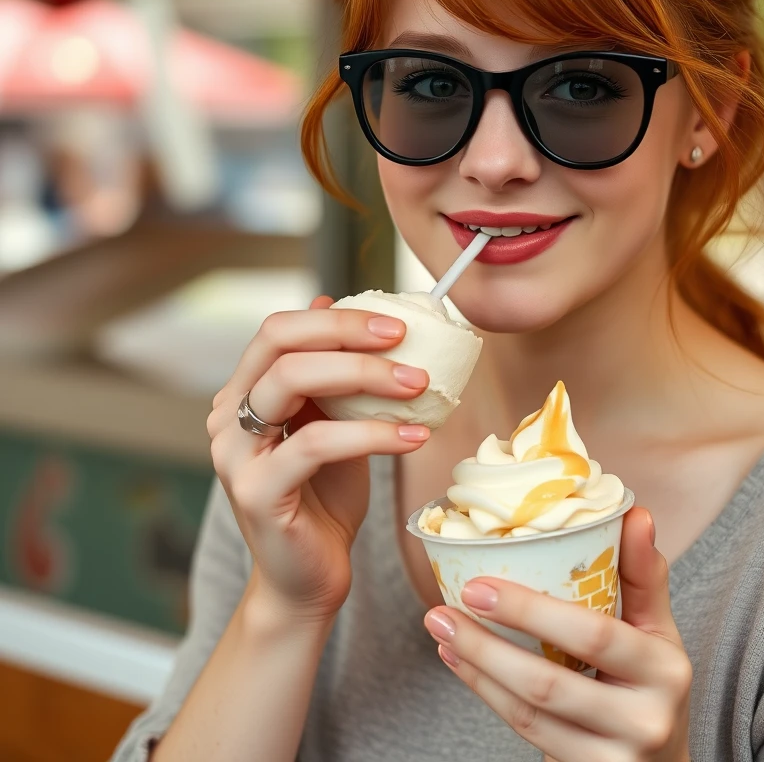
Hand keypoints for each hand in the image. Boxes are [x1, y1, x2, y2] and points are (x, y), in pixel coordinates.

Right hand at [207, 296, 432, 623]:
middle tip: (404, 341)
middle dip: (347, 334)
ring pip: (292, 382)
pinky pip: (317, 443)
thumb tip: (331, 303)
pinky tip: (414, 436)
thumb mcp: (334, 422)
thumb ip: (331, 373)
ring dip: (364, 376)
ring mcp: (235, 454)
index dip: (337, 320)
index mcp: (244, 393)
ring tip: (418, 386)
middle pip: (279, 345)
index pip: (279, 330)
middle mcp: (228, 417)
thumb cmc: (325, 496)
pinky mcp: (257, 491)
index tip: (396, 325)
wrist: (310, 578)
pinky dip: (373, 432)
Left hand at [423, 508, 691, 761]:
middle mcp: (645, 720)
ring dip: (477, 668)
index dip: (532, 611)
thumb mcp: (659, 631)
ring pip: (529, 712)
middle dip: (487, 644)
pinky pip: (527, 733)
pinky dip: (487, 694)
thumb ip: (644, 574)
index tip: (478, 584)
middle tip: (443, 610)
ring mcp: (614, 758)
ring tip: (442, 631)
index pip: (594, 636)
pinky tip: (461, 664)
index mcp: (664, 669)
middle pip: (549, 683)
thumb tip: (635, 514)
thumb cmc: (653, 683)